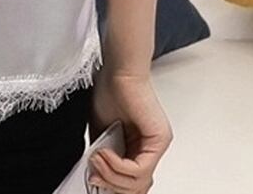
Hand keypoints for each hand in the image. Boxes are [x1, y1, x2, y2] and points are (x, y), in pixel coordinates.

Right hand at [86, 66, 172, 192]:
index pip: (132, 182)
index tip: (94, 178)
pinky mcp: (159, 140)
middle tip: (93, 172)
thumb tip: (95, 175)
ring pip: (138, 182)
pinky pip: (140, 169)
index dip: (111, 184)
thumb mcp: (101, 131)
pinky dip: (118, 166)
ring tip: (96, 158)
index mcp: (139, 147)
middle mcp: (152, 148)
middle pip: (136, 187)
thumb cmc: (109, 90)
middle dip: (110, 183)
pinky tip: (104, 153)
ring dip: (111, 174)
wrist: (118, 69)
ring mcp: (157, 145)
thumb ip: (102, 154)